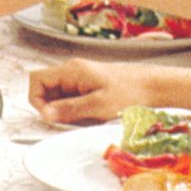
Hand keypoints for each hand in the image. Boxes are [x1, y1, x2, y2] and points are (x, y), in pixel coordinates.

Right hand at [29, 58, 149, 124]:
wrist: (153, 86)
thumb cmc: (131, 92)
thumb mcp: (97, 105)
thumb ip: (69, 109)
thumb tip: (46, 114)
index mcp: (71, 70)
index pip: (37, 80)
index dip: (37, 99)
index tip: (50, 115)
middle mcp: (72, 71)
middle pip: (46, 88)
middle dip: (52, 107)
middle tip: (69, 120)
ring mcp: (80, 78)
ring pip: (58, 95)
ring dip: (65, 110)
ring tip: (83, 117)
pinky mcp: (88, 85)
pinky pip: (71, 98)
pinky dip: (75, 109)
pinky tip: (90, 115)